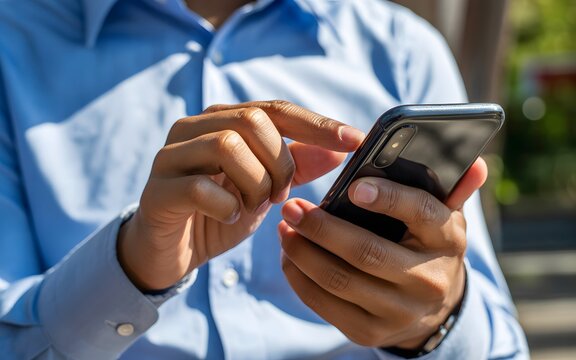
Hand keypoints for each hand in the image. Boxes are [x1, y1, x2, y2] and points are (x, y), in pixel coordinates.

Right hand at [118, 101, 364, 290]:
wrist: (173, 250)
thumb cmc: (221, 212)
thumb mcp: (267, 188)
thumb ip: (298, 166)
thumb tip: (342, 150)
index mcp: (222, 120)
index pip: (276, 109)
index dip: (317, 124)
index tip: (355, 141)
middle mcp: (194, 127)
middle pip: (252, 119)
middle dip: (280, 162)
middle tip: (282, 195)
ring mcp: (171, 156)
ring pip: (227, 146)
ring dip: (256, 183)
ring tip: (256, 206)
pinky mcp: (157, 190)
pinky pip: (199, 186)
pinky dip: (226, 205)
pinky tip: (230, 216)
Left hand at [279, 158, 487, 348]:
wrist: (432, 308)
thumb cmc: (428, 246)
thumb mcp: (445, 217)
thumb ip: (453, 189)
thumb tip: (477, 163)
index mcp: (448, 240)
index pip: (421, 214)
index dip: (388, 198)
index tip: (354, 187)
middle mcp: (427, 280)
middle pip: (367, 252)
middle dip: (322, 228)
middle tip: (293, 207)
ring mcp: (398, 311)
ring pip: (340, 280)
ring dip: (303, 252)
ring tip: (285, 228)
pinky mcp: (370, 331)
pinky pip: (326, 305)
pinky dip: (300, 278)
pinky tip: (289, 256)